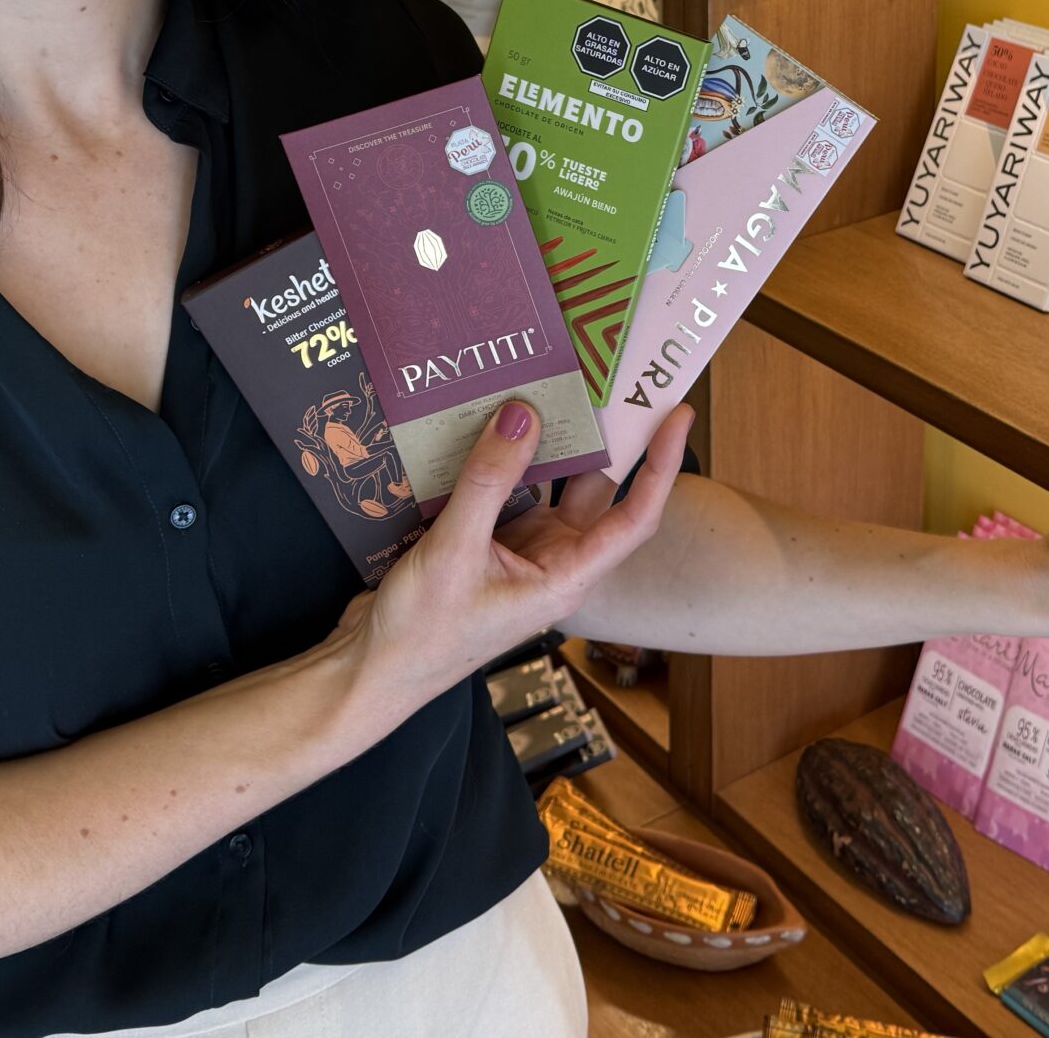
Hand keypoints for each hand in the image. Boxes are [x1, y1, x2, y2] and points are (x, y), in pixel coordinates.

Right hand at [335, 399, 692, 720]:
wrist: (371, 671)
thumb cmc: (421, 634)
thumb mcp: (454, 551)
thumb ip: (488, 481)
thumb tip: (523, 415)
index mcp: (565, 576)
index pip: (634, 517)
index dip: (661, 466)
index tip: (677, 415)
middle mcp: (552, 561)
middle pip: (593, 489)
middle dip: (604, 435)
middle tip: (609, 377)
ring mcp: (520, 550)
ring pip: (546, 483)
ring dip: (547, 441)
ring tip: (550, 382)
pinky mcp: (486, 542)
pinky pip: (506, 488)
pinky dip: (501, 456)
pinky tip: (489, 419)